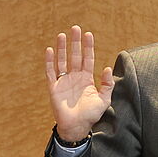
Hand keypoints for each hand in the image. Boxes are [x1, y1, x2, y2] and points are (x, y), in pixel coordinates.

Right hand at [44, 25, 114, 142]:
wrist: (76, 127)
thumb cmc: (90, 115)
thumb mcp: (104, 100)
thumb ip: (107, 85)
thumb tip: (107, 68)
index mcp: (86, 79)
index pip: (87, 59)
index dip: (88, 47)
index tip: (89, 34)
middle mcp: (74, 77)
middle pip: (74, 56)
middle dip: (75, 42)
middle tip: (76, 28)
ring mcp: (63, 81)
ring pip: (62, 60)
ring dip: (62, 48)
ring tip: (62, 35)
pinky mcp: (54, 87)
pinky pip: (51, 72)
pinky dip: (50, 61)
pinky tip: (50, 50)